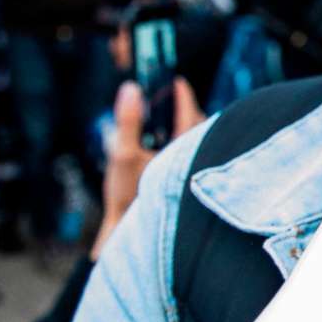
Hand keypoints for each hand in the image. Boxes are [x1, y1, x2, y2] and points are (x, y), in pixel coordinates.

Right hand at [93, 79, 204, 257]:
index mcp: (184, 152)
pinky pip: (192, 158)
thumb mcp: (123, 156)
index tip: (176, 83)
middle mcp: (196, 163)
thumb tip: (131, 89)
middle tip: (173, 99)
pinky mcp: (187, 187)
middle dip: (186, 111)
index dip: (183, 96)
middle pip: (198, 128)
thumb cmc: (128, 199)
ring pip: (197, 143)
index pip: (190, 114)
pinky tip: (168, 150)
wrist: (130, 238)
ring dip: (186, 129)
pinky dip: (183, 146)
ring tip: (170, 121)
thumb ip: (127, 121)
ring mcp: (193, 175)